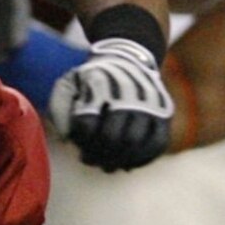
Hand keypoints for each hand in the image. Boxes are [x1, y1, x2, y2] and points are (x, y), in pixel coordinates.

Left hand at [48, 35, 172, 169]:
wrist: (128, 58)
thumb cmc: (93, 79)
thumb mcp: (70, 82)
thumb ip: (59, 107)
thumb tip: (66, 138)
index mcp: (99, 84)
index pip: (86, 124)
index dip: (78, 139)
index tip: (75, 140)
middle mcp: (127, 93)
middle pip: (111, 138)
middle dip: (97, 155)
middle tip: (89, 159)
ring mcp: (149, 102)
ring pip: (135, 144)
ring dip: (118, 161)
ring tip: (107, 165)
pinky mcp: (164, 112)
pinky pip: (158, 143)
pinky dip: (143, 159)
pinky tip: (129, 163)